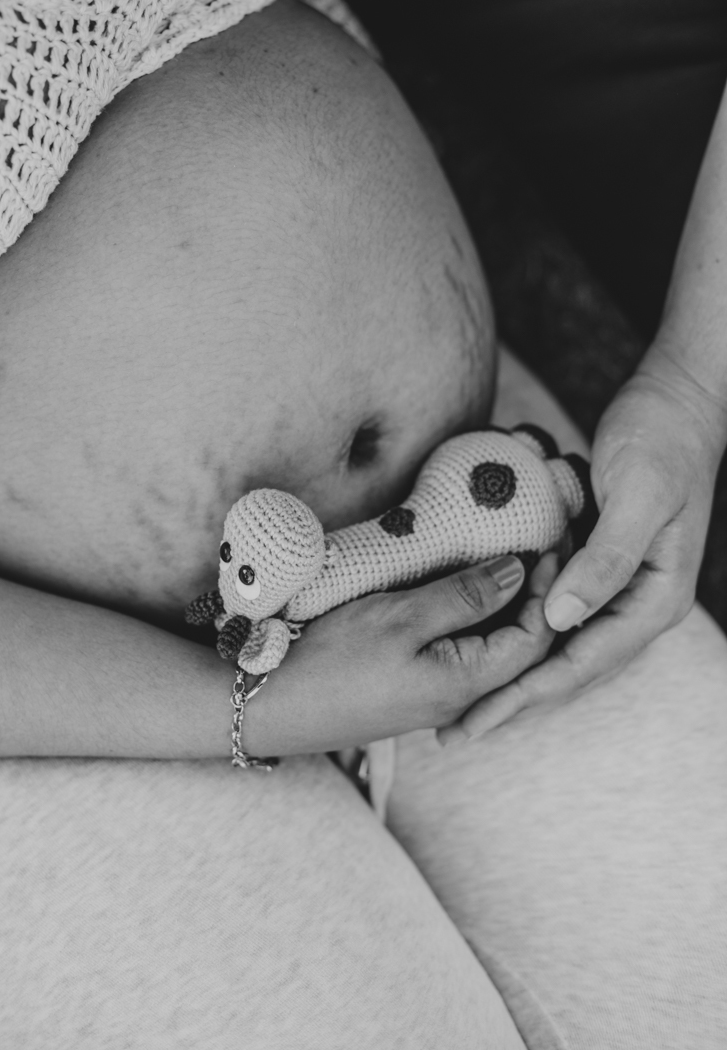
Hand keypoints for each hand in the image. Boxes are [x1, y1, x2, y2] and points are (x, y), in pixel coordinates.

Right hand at [243, 552, 557, 757]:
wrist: (273, 703)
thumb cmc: (332, 660)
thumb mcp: (401, 617)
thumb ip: (465, 596)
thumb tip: (518, 572)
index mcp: (467, 682)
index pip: (537, 637)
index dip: (549, 589)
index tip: (547, 543)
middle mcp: (462, 698)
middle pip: (523, 649)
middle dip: (539, 599)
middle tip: (539, 548)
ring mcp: (439, 697)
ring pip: (497, 653)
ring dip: (511, 610)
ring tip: (511, 563)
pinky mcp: (417, 690)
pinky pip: (469, 656)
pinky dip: (481, 623)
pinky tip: (469, 595)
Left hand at [452, 346, 726, 740]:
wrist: (675, 400)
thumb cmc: (661, 441)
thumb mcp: (637, 497)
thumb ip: (605, 561)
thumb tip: (558, 620)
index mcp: (653, 599)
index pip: (582, 664)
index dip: (527, 695)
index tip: (478, 720)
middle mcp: (638, 602)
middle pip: (569, 669)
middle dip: (513, 702)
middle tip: (456, 732)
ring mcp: (619, 585)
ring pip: (561, 647)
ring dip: (514, 675)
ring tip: (464, 701)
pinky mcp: (599, 562)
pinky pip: (556, 611)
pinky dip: (521, 630)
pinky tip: (487, 638)